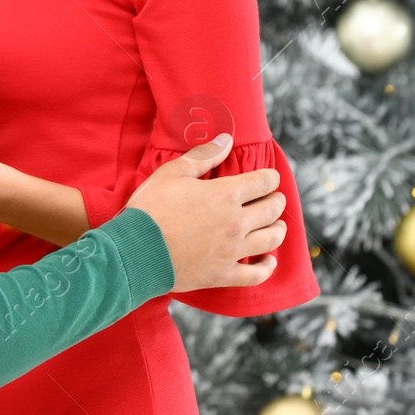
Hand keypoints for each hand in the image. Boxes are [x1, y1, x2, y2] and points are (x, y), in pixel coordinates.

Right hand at [126, 134, 288, 292]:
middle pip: (271, 210)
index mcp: (226, 194)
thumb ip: (204, 155)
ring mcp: (232, 251)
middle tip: (275, 198)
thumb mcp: (173, 173)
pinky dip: (267, 267)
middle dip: (277, 201)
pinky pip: (256, 274)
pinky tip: (269, 261)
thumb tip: (227, 139)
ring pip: (271, 240)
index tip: (271, 177)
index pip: (262, 182)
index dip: (270, 177)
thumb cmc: (151, 208)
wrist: (136, 251)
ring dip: (279, 230)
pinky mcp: (223, 274)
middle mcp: (236, 222)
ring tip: (278, 226)